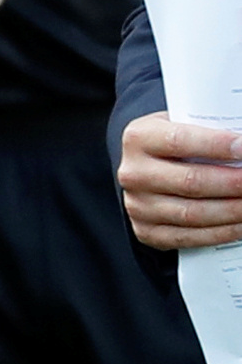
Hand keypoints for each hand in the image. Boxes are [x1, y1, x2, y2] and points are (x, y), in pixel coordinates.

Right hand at [119, 113, 241, 249]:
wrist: (145, 171)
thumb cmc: (172, 146)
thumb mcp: (178, 127)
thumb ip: (204, 132)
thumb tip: (240, 143)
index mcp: (138, 138)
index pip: (180, 141)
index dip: (217, 145)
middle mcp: (133, 173)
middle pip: (191, 182)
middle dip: (233, 183)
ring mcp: (138, 205)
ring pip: (193, 213)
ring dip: (233, 210)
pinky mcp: (146, 231)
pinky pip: (189, 237)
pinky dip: (222, 233)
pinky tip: (241, 224)